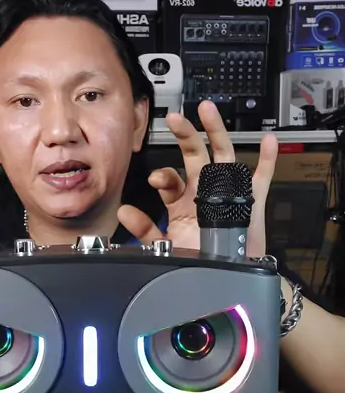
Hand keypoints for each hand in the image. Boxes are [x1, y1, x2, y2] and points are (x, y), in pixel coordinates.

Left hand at [118, 100, 277, 257]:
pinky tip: (268, 140)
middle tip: (175, 119)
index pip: (171, 180)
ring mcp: (228, 192)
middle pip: (195, 156)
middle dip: (185, 136)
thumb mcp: (167, 247)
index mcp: (183, 203)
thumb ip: (145, 231)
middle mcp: (204, 192)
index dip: (162, 176)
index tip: (154, 180)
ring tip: (208, 111)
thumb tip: (124, 211)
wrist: (225, 281)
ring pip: (223, 156)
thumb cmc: (198, 262)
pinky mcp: (252, 201)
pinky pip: (261, 177)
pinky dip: (267, 158)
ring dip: (216, 133)